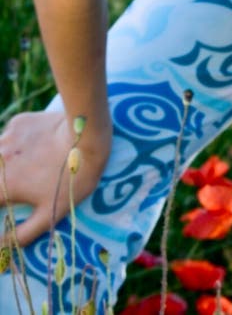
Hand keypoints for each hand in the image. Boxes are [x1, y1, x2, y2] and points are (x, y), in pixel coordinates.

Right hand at [0, 110, 111, 247]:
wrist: (86, 136)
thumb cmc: (69, 180)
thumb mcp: (49, 215)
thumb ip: (21, 235)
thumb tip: (1, 246)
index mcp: (1, 186)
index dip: (1, 204)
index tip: (8, 204)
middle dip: (4, 185)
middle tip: (18, 188)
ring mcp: (6, 138)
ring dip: (5, 164)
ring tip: (30, 168)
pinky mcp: (18, 122)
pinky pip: (9, 137)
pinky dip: (16, 145)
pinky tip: (35, 147)